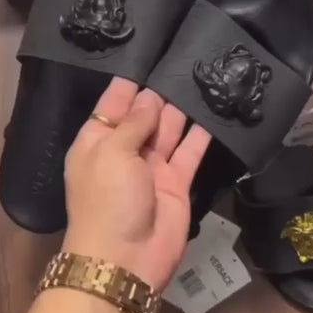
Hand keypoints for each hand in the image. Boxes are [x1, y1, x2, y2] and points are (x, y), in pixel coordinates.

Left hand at [62, 78, 210, 290]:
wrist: (125, 259)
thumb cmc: (107, 199)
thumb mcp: (111, 152)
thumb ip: (133, 123)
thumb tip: (149, 97)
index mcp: (98, 140)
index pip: (114, 103)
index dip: (130, 82)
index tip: (149, 53)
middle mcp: (125, 150)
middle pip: (144, 114)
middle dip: (160, 92)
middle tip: (184, 61)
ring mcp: (152, 166)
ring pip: (169, 130)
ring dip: (182, 109)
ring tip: (201, 79)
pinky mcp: (177, 182)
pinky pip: (190, 152)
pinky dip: (201, 135)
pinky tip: (214, 113)